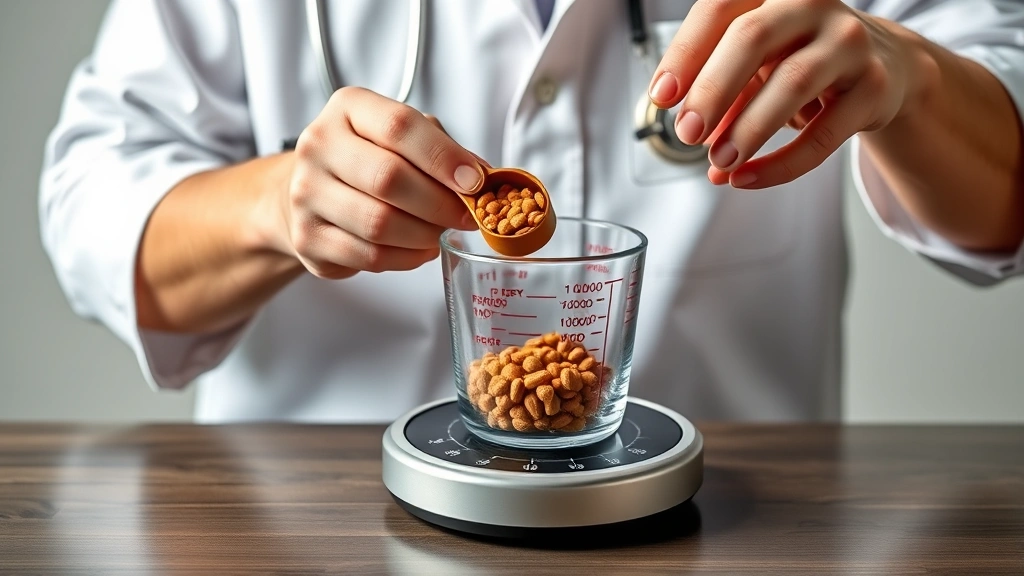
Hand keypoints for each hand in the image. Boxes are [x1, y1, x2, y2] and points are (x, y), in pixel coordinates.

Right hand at [281, 87, 484, 278]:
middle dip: (439, 203)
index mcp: (347, 108)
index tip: (476, 182)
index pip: (399, 126)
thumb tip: (483, 176)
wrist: (310, 190)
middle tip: (467, 216)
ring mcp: (305, 193)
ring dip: (424, 234)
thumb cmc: (368, 159)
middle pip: (389, 178)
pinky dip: (406, 258)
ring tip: (440, 232)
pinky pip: (369, 256)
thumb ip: (442, 149)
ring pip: (379, 224)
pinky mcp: (308, 237)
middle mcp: (318, 146)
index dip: (444, 157)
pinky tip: (420, 249)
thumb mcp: (403, 137)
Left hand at [649, 0, 922, 188]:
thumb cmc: (799, 59)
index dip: (686, 52)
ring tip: (720, 161)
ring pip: (791, 82)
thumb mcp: (754, 66)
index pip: (720, 8)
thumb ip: (721, 92)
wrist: (882, 68)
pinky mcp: (874, 86)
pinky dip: (781, 163)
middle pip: (751, 37)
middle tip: (687, 132)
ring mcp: (848, 41)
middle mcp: (811, 4)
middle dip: (712, 90)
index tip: (662, 95)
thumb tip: (695, 135)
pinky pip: (823, 133)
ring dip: (748, 129)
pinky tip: (748, 177)